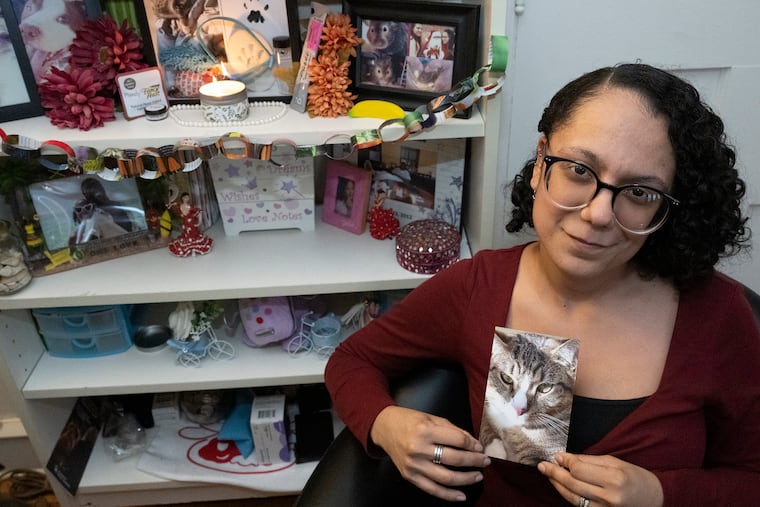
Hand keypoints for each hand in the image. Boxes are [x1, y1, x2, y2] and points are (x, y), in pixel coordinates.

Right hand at [370, 406, 490, 501]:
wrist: (384, 427)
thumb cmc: (409, 420)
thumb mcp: (432, 418)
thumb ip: (453, 430)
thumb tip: (473, 444)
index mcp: (425, 430)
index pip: (457, 440)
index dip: (472, 445)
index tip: (480, 447)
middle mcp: (419, 449)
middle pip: (454, 459)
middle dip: (474, 461)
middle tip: (485, 461)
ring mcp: (414, 465)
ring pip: (446, 477)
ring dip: (466, 479)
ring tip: (478, 476)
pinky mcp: (409, 476)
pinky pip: (432, 489)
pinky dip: (448, 495)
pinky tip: (461, 496)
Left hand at [538, 452, 663, 506]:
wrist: (653, 499)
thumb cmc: (634, 477)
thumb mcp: (615, 462)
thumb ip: (589, 460)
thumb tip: (564, 458)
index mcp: (614, 479)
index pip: (579, 469)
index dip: (565, 461)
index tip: (558, 456)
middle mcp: (608, 496)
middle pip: (572, 484)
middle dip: (554, 473)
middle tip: (543, 465)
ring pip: (572, 497)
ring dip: (557, 485)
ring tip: (548, 474)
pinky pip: (579, 506)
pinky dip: (568, 495)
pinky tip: (561, 486)